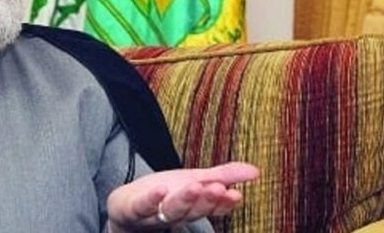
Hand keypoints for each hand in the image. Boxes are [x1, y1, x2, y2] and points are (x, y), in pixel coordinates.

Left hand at [106, 162, 258, 231]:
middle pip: (194, 210)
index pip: (212, 207)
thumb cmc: (165, 193)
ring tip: (195, 186)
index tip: (236, 195)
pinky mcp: (135, 208)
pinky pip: (144, 206)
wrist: (127, 206)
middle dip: (207, 200)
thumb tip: (256, 171)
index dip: (223, 204)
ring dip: (185, 200)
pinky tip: (161, 189)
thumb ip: (224, 176)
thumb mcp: (196, 180)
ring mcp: (156, 213)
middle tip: (218, 189)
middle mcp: (178, 213)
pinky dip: (152, 200)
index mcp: (194, 207)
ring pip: (172, 210)